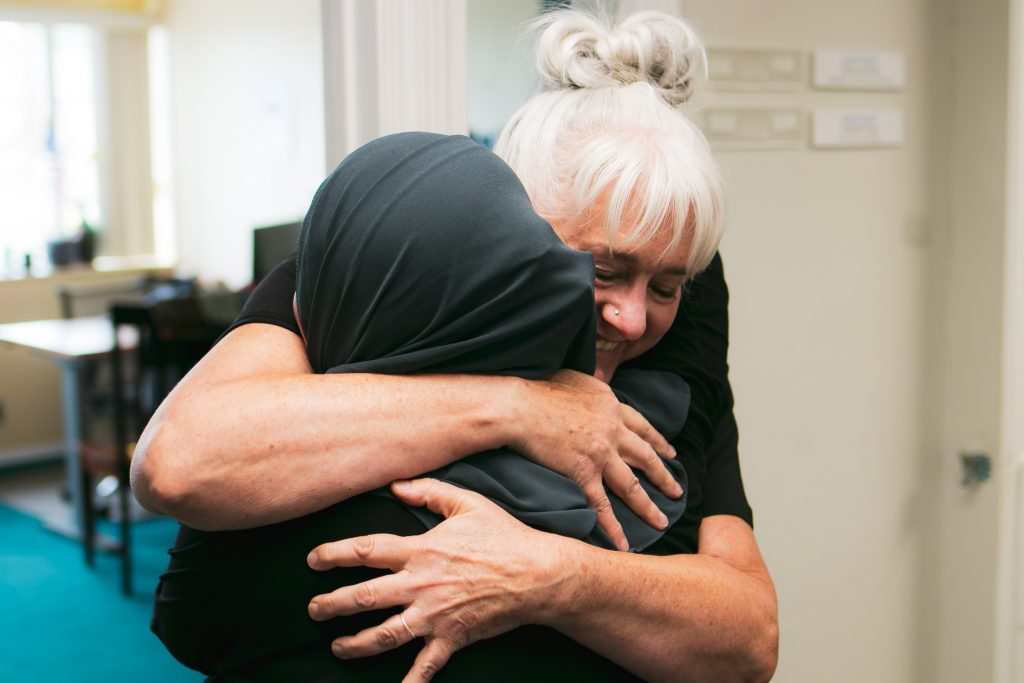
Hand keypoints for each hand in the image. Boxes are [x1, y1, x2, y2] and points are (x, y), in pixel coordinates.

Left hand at [307, 478, 574, 682]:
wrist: (538, 573)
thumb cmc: (504, 536)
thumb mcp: (467, 503)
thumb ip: (429, 491)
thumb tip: (395, 485)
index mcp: (421, 550)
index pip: (365, 551)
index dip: (333, 555)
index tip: (313, 560)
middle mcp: (421, 585)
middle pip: (365, 597)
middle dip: (332, 605)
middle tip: (313, 610)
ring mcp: (435, 615)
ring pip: (384, 634)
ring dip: (356, 643)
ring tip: (338, 646)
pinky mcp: (452, 638)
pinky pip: (425, 667)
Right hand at [509, 369, 681, 549]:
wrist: (521, 406)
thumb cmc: (541, 388)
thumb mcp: (579, 378)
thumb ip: (596, 385)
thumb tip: (603, 383)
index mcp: (613, 407)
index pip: (643, 427)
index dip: (659, 442)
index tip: (670, 453)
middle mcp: (614, 431)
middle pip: (646, 458)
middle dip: (664, 477)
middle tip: (677, 492)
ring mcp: (601, 454)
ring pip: (632, 486)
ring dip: (648, 507)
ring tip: (661, 522)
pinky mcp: (583, 472)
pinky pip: (601, 505)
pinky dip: (613, 527)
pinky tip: (622, 542)